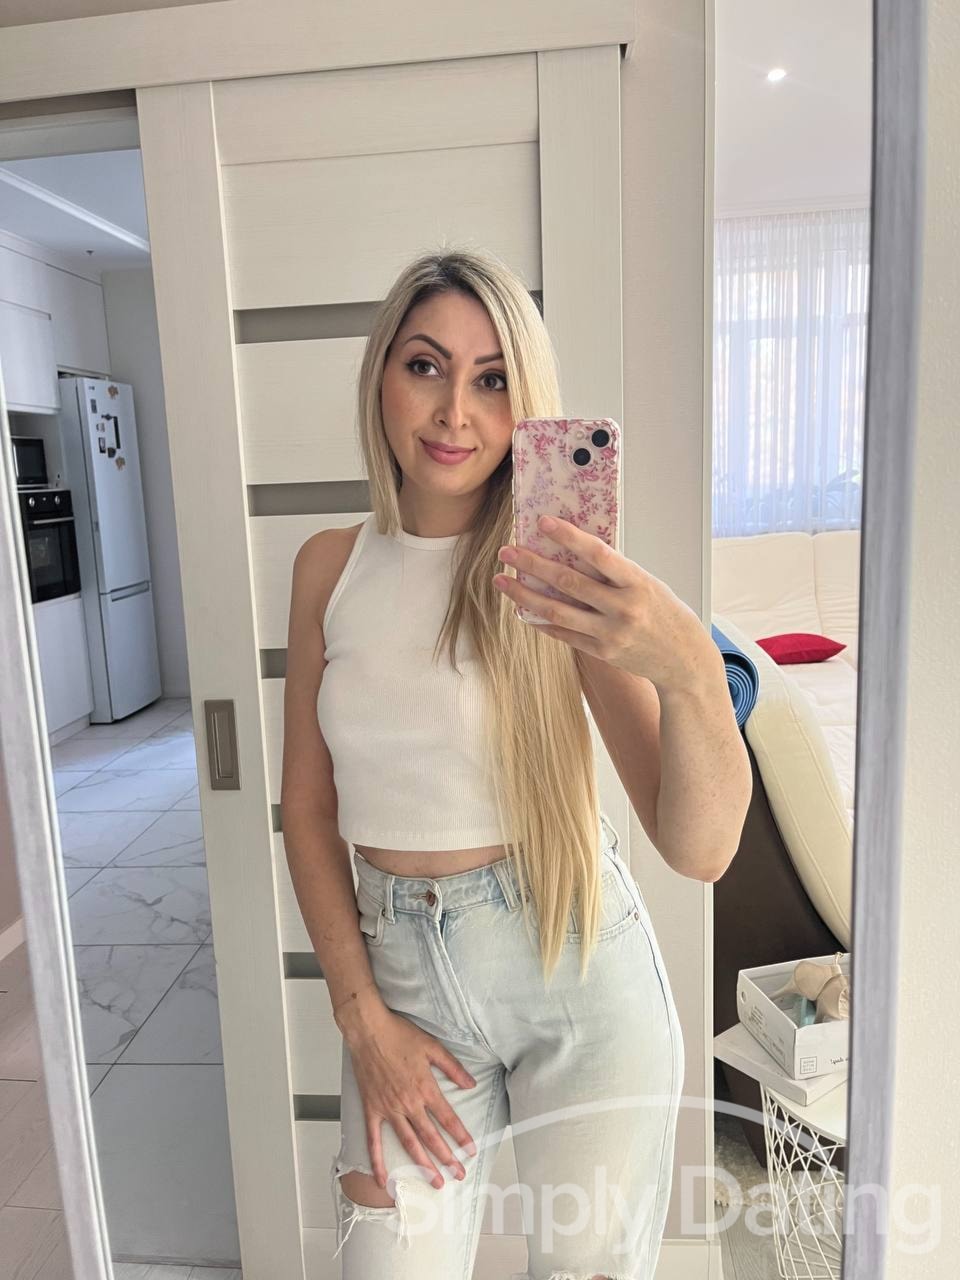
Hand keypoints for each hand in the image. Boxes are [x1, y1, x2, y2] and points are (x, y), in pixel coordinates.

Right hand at [346, 1006, 478, 1191]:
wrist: (369, 1030)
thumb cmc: (399, 1035)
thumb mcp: (433, 1047)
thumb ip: (453, 1068)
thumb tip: (471, 1084)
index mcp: (425, 1088)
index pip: (448, 1119)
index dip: (461, 1137)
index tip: (471, 1151)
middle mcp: (408, 1103)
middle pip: (431, 1137)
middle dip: (447, 1158)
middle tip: (458, 1175)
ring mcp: (388, 1109)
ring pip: (409, 1143)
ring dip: (422, 1165)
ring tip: (434, 1181)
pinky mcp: (372, 1109)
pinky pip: (373, 1141)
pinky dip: (378, 1161)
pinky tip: (383, 1179)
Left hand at [493, 513, 706, 690]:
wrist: (683, 658)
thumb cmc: (665, 613)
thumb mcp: (648, 583)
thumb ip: (615, 571)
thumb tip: (575, 550)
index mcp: (637, 583)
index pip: (598, 554)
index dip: (569, 537)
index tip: (543, 522)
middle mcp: (623, 608)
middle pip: (568, 583)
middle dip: (533, 565)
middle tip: (506, 551)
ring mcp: (610, 633)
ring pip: (557, 611)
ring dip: (524, 595)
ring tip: (502, 581)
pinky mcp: (602, 653)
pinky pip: (563, 634)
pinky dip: (541, 620)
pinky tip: (522, 608)